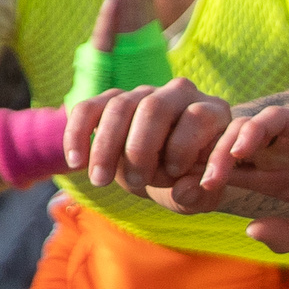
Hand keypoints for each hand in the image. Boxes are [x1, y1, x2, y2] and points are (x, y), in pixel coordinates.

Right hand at [75, 77, 235, 201]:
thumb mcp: (202, 196)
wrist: (171, 175)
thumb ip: (199, 195)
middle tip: (136, 183)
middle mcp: (179, 93)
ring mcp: (144, 92)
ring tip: (101, 181)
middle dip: (140, 148)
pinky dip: (78, 134)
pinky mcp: (112, 100)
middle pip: (154, 107)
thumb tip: (185, 190)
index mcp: (212, 112)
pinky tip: (76, 163)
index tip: (173, 176)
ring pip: (119, 107)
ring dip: (106, 146)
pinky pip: (89, 108)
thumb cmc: (191, 182)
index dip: (182, 147)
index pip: (197, 117)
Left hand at [199, 103, 288, 250]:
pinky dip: (253, 131)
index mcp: (276, 178)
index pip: (228, 173)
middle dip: (202, 164)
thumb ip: (285, 235)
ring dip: (221, 149)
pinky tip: (243, 152)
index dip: (202, 181)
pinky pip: (272, 119)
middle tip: (190, 186)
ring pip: (241, 130)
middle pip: (225, 148)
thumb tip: (249, 231)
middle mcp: (277, 154)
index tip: (185, 199)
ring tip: (214, 174)